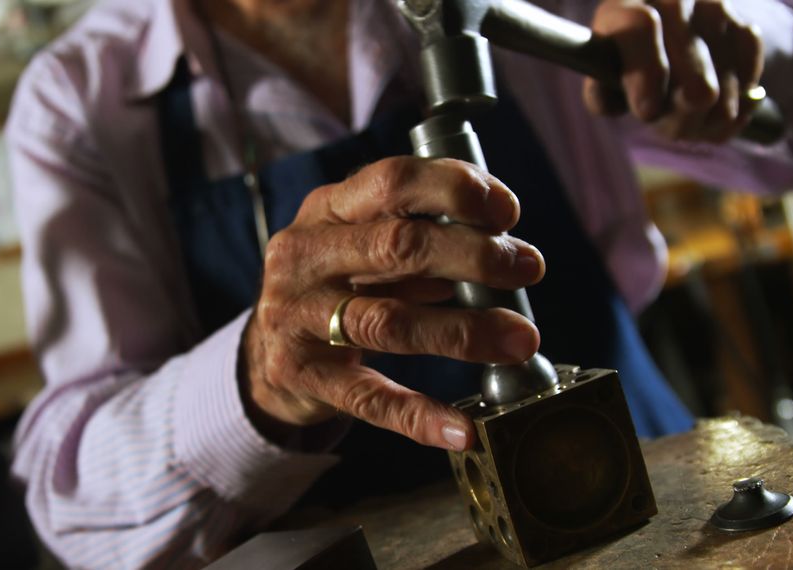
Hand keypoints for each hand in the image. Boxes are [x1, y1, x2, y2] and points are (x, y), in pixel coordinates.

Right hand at [241, 157, 544, 451]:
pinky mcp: (300, 373)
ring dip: (464, 330)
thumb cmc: (335, 286)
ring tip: (520, 340)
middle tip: (527, 268)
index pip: (393, 180)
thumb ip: (417, 238)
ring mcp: (296, 315)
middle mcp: (304, 255)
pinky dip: (420, 414)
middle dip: (474, 256)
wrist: (265, 351)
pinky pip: (368, 397)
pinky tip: (463, 427)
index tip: (507, 213)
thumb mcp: (361, 245)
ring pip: (389, 321)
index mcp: (326, 209)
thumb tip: (502, 244)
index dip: (456, 190)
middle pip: (398, 246)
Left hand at [584, 0, 763, 141]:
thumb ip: (600, 93)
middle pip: (694, 71)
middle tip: (671, 129)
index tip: (647, 113)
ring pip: (725, 84)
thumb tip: (619, 104)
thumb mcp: (602, 73)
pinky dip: (737, 108)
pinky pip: (749, 79)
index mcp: (628, 4)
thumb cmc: (623, 60)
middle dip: (682, 115)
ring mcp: (716, 10)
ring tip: (690, 123)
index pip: (642, 28)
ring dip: (708, 119)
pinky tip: (718, 114)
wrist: (662, 32)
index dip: (646, 74)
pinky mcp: (745, 27)